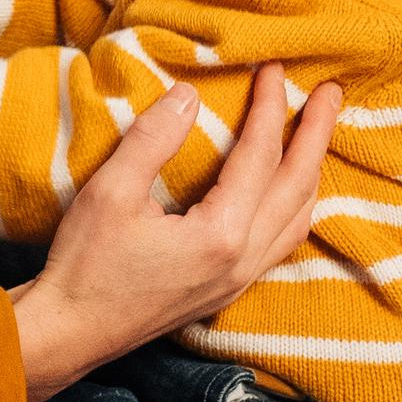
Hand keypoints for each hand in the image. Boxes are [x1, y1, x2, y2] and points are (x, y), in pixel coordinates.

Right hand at [8, 65, 341, 401]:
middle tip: (330, 92)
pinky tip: (286, 191)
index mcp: (221, 235)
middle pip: (297, 187)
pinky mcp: (228, 291)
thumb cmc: (85, 264)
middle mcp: (243, 261)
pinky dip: (295, 205)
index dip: (269, 106)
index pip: (260, 156)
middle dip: (316, 134)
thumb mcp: (111, 192)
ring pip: (298, 220)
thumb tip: (189, 96)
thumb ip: (153, 139)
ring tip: (315, 134)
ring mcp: (239, 281)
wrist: (71, 332)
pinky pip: (282, 241)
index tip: (274, 68)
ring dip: (311, 171)